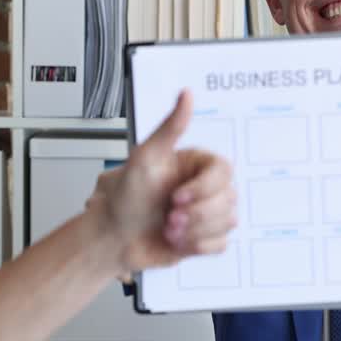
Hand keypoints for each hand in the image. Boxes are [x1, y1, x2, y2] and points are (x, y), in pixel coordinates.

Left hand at [84, 90, 236, 274]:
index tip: (176, 197)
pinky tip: (177, 242)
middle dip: (195, 214)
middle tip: (168, 217)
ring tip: (168, 229)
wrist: (112, 239)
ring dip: (194, 231)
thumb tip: (186, 94)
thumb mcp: (144, 158)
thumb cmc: (123, 198)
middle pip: (228, 199)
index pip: (223, 172)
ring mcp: (205, 214)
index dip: (203, 189)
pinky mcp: (204, 239)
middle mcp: (203, 188)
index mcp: (194, 166)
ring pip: (227, 222)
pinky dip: (198, 246)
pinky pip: (221, 244)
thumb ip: (170, 127)